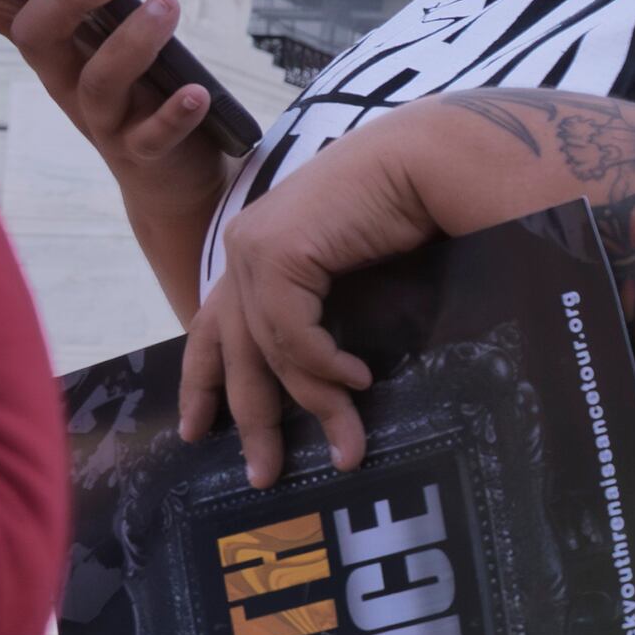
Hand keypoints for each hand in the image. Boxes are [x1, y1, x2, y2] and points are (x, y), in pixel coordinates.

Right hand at [0, 0, 234, 239]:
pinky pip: (151, 136)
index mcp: (47, 42)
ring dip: (132, 42)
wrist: (171, 177)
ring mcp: (101, 118)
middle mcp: (62, 78)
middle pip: (34, 34)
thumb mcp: (98, 35)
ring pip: (99, 81)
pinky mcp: (144, 150)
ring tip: (168, 4)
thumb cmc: (136, 87)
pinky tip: (197, 92)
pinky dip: (174, 113)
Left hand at [186, 104, 471, 486]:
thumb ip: (329, 312)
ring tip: (346, 447)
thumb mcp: (357, 274)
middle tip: (263, 474)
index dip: (205, 381)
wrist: (436, 159)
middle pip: (233, 350)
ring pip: (268, 352)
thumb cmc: (414, 208)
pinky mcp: (279, 252)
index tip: (198, 431)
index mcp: (261, 247)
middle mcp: (247, 246)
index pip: (215, 325)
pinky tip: (360, 382)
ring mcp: (256, 247)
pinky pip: (293, 335)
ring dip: (312, 406)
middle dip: (250, 419)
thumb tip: (328, 380)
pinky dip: (325, 366)